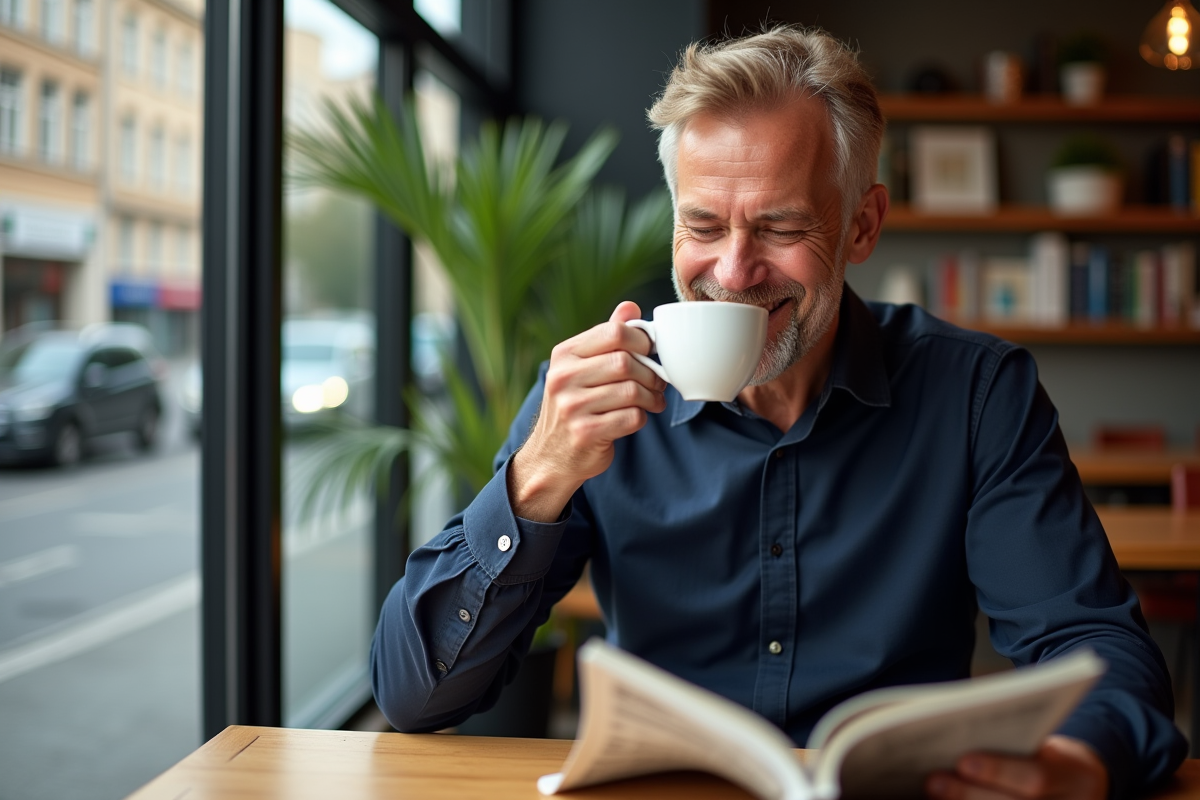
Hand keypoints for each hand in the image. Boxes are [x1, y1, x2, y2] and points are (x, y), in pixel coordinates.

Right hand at [508, 302, 666, 521]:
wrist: (550, 456)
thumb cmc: (574, 406)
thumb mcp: (581, 368)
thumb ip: (606, 338)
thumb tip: (630, 307)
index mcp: (564, 355)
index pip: (613, 332)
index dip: (641, 341)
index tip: (650, 352)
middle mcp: (563, 378)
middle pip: (625, 362)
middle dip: (650, 372)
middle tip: (657, 381)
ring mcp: (572, 407)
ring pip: (632, 391)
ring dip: (651, 397)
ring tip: (652, 401)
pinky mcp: (586, 433)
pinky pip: (631, 418)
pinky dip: (641, 418)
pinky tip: (637, 418)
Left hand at [926, 736, 1107, 799]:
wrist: (1085, 789)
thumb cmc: (1052, 761)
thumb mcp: (1047, 748)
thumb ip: (1012, 745)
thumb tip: (954, 743)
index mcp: (1073, 778)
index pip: (1036, 779)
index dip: (999, 771)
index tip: (965, 761)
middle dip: (969, 795)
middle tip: (934, 781)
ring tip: (933, 794)